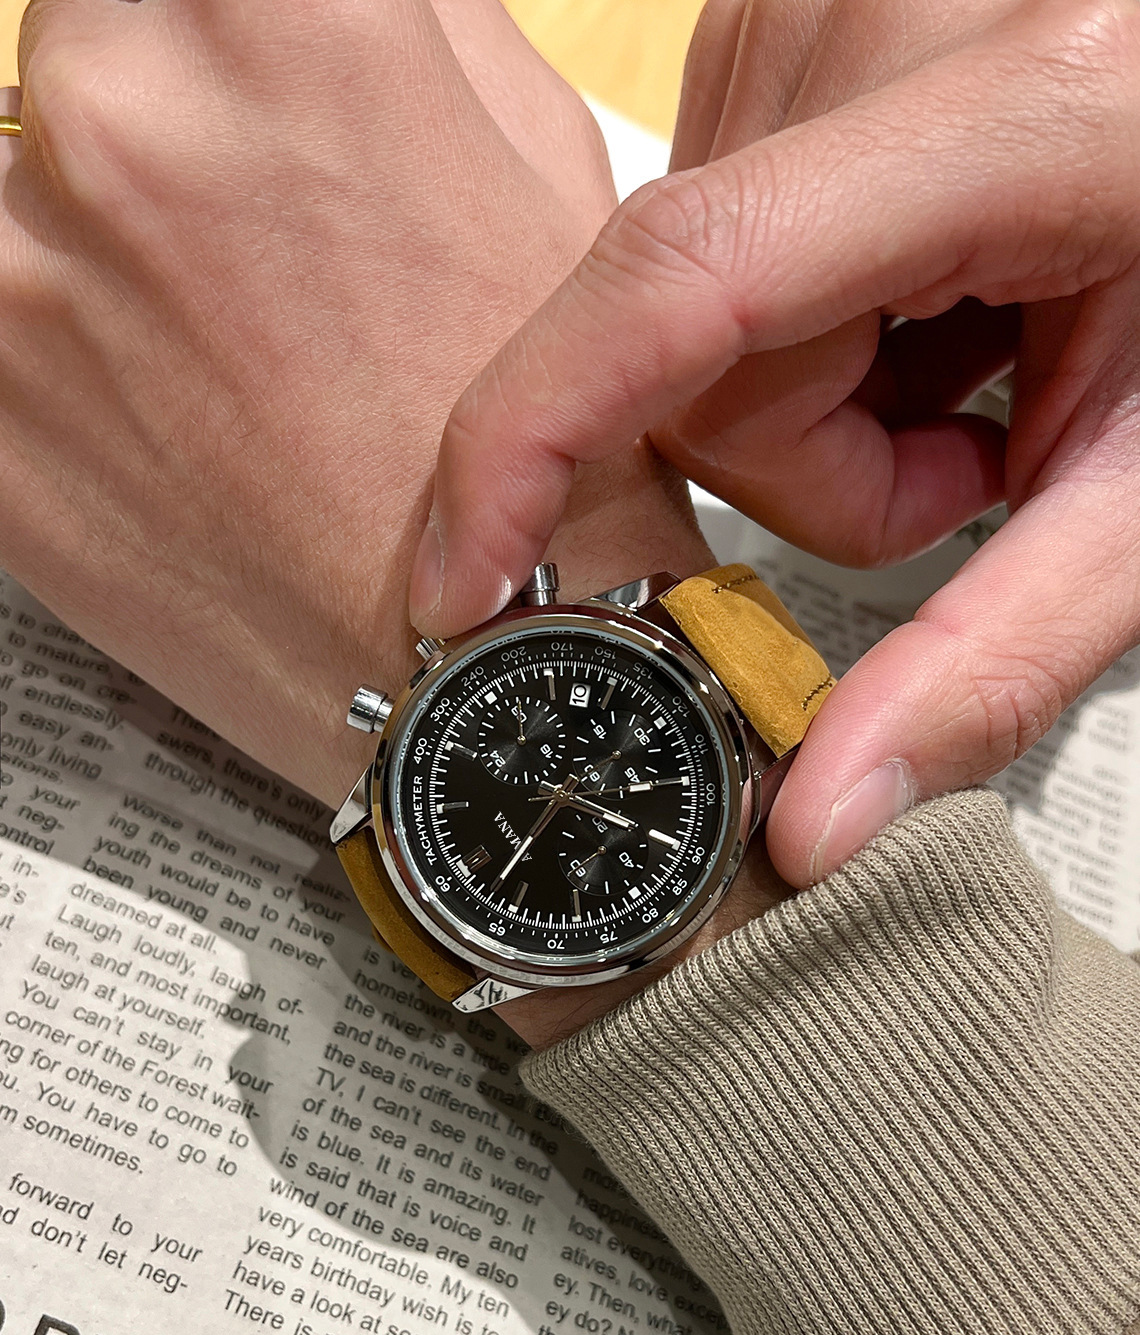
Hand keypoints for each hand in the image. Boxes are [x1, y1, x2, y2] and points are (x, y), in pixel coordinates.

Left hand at [0, 0, 707, 811]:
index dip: (224, 40)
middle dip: (161, 107)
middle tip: (240, 229)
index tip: (237, 82)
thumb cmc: (545, 443)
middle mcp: (128, 110)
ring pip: (21, 177)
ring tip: (214, 353)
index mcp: (289, 13)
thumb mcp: (535, 158)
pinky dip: (57, 349)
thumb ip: (410, 25)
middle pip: (92, 36)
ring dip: (97, 234)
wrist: (490, 667)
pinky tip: (160, 418)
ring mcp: (21, 261)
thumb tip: (315, 10)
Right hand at [415, 0, 1139, 886]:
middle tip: (965, 463)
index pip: (683, 275)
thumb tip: (819, 822)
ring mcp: (822, 20)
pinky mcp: (790, 45)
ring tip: (965, 374)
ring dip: (811, 401)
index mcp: (1024, 114)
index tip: (464, 582)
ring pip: (690, 321)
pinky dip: (808, 328)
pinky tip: (926, 310)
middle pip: (696, 356)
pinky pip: (713, 255)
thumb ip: (998, 657)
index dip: (530, 437)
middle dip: (810, 469)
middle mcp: (890, 28)